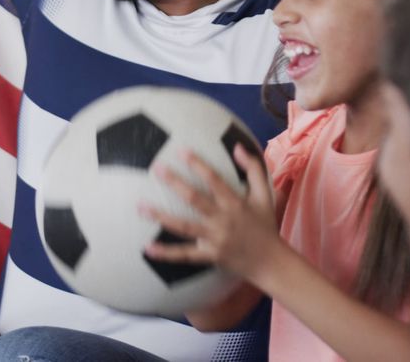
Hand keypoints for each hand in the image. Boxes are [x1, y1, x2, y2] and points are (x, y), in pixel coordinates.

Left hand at [140, 146, 280, 279]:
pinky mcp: (209, 256)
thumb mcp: (265, 195)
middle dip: (175, 183)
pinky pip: (184, 255)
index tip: (181, 150)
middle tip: (156, 168)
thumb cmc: (265, 225)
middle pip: (195, 200)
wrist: (270, 262)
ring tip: (140, 207)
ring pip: (184, 227)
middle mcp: (223, 220)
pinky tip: (147, 249)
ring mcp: (214, 239)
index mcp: (235, 203)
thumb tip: (237, 147)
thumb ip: (254, 169)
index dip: (198, 164)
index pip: (214, 180)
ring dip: (161, 216)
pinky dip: (166, 254)